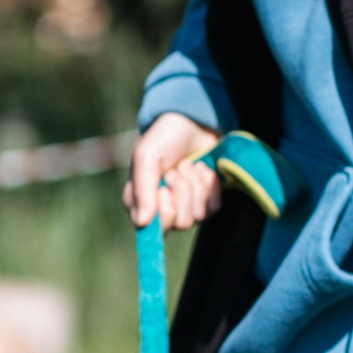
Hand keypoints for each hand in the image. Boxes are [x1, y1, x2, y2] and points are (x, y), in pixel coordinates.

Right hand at [127, 112, 221, 230]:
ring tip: (188, 165)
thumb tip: (142, 223)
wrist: (192, 123)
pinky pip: (213, 207)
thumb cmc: (163, 139)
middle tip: (175, 170)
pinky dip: (210, 185)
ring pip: (197, 216)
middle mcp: (161, 210)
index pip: (151, 229)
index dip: (163, 210)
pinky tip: (201, 169)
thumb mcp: (146, 157)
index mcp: (139, 203)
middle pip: (180, 223)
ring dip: (195, 184)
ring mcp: (185, 208)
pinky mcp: (205, 202)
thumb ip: (142, 189)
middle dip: (182, 191)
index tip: (163, 188)